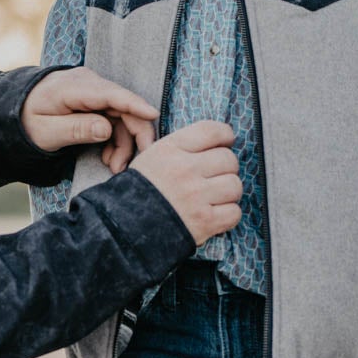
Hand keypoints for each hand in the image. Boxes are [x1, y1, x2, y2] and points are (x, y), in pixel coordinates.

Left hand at [22, 69, 157, 172]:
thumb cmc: (26, 121)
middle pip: (123, 107)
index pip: (111, 94)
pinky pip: (114, 119)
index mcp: (74, 87)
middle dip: (134, 137)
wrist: (13, 111)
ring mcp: (93, 91)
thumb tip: (106, 128)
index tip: (153, 115)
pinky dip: (115, 140)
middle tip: (132, 165)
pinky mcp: (95, 101)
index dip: (134, 105)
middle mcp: (88, 84)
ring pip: (121, 116)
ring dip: (123, 144)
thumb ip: (75, 129)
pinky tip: (109, 158)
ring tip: (114, 167)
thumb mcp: (45, 131)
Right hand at [131, 121, 241, 244]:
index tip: (226, 143)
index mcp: (171, 149)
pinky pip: (234, 212)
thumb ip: (182, 147)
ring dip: (228, 192)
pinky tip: (215, 214)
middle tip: (214, 177)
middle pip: (229, 159)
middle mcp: (185, 169)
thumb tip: (216, 143)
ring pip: (235, 186)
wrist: (122, 227)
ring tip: (214, 197)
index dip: (225, 136)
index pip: (213, 131)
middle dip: (225, 168)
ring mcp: (196, 196)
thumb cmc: (139, 192)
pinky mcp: (204, 222)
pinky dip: (228, 215)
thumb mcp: (152, 157)